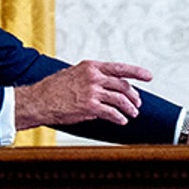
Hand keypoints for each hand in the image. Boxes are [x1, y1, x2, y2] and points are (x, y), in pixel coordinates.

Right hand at [14, 60, 150, 128]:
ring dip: (129, 108)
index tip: (148, 76)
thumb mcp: (74, 74)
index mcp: (91, 66)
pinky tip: (121, 121)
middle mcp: (94, 77)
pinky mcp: (90, 107)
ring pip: (120, 99)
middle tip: (137, 104)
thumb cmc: (53, 89)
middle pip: (123, 86)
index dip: (137, 72)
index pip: (120, 68)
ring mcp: (92, 91)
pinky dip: (119, 118)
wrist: (39, 100)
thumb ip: (92, 77)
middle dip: (134, 96)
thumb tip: (106, 85)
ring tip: (133, 114)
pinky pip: (111, 113)